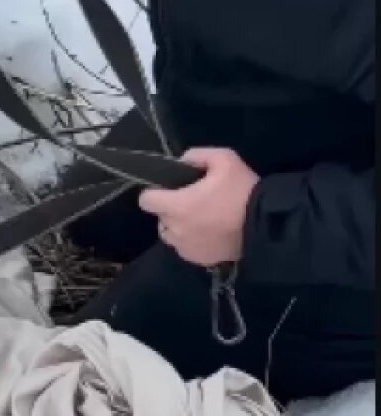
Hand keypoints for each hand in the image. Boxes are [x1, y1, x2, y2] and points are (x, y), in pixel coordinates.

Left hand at [138, 148, 259, 266]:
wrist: (269, 225)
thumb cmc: (243, 191)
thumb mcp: (224, 159)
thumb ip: (197, 155)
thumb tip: (182, 161)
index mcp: (176, 206)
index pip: (146, 200)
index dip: (155, 192)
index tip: (171, 189)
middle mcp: (175, 230)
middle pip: (160, 217)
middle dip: (171, 208)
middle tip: (195, 201)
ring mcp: (186, 248)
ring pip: (171, 234)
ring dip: (179, 226)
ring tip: (202, 218)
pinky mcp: (200, 260)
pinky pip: (186, 248)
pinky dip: (192, 241)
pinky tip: (210, 232)